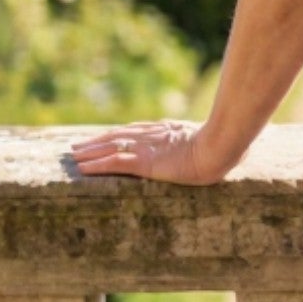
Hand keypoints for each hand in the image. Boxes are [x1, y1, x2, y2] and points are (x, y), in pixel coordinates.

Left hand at [68, 121, 234, 183]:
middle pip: (117, 136)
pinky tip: (82, 169)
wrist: (220, 147)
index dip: (117, 135)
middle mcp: (152, 136)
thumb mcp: (215, 143)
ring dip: (89, 152)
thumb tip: (230, 149)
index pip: (136, 132)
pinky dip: (95, 165)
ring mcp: (147, 148)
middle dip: (96, 142)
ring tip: (72, 156)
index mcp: (167, 131)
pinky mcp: (143, 162)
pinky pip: (113, 163)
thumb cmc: (225, 146)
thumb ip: (211, 144)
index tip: (104, 137)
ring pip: (110, 147)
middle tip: (77, 146)